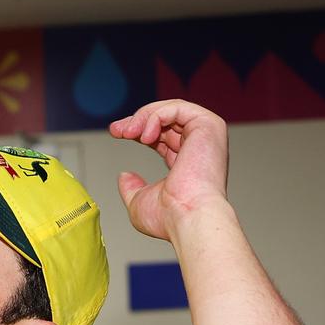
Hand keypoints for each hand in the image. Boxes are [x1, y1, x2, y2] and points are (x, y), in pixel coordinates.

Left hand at [109, 99, 229, 240]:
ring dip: (143, 117)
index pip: (162, 135)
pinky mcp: (209, 126)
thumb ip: (132, 187)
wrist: (188, 217)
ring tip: (127, 133)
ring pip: (171, 109)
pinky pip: (178, 107)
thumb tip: (124, 176)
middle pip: (166, 119)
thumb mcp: (140, 201)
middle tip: (116, 130)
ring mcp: (206, 135)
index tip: (116, 133)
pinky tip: (144, 136)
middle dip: (137, 120)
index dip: (138, 130)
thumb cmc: (170, 217)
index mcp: (187, 161)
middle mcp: (198, 147)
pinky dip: (156, 116)